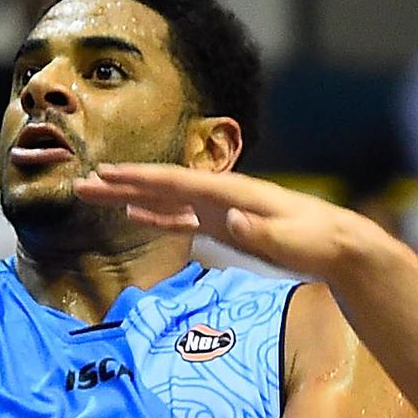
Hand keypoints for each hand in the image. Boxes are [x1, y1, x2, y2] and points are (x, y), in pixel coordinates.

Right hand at [73, 163, 386, 279]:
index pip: (173, 181)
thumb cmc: (315, 240)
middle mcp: (214, 193)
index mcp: (227, 190)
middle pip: (158, 186)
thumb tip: (228, 217)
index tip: (106, 172)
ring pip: (162, 200)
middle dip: (120, 183)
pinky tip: (132, 214)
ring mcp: (213, 208)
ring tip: (97, 194)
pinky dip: (152, 216)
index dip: (138, 177)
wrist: (333, 244)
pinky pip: (176, 218)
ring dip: (128, 197)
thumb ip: (259, 230)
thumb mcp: (292, 240)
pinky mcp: (216, 225)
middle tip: (84, 182)